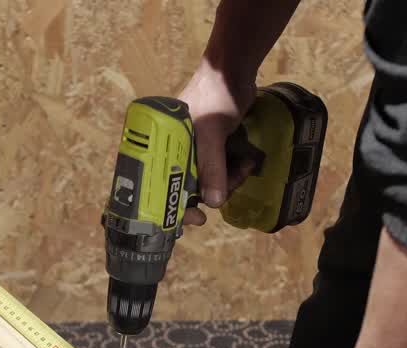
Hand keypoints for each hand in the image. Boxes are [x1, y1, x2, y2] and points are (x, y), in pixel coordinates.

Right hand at [176, 63, 257, 225]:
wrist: (234, 71)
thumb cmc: (215, 96)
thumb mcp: (212, 133)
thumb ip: (212, 166)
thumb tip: (213, 203)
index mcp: (162, 147)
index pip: (160, 185)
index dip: (174, 206)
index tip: (196, 219)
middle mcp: (174, 151)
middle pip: (187, 186)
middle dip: (210, 192)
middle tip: (229, 190)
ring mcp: (193, 149)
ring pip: (206, 179)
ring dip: (227, 181)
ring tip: (244, 168)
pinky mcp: (212, 146)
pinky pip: (218, 169)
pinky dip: (232, 171)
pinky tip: (246, 164)